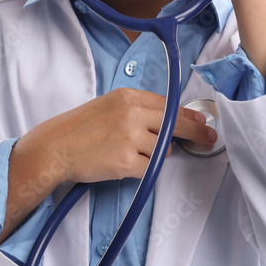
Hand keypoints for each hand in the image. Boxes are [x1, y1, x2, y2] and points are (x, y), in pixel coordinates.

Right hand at [27, 89, 217, 185]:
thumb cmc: (79, 129)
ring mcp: (130, 138)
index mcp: (128, 96)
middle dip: (196, 132)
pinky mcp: (127, 162)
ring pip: (163, 150)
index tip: (202, 121)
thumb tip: (169, 118)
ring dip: (154, 155)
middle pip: (176, 125)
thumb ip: (137, 108)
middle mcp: (132, 114)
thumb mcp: (108, 105)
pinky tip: (124, 165)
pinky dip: (142, 169)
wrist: (55, 149)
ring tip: (130, 153)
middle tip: (209, 138)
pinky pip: (150, 168)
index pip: (169, 105)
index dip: (189, 115)